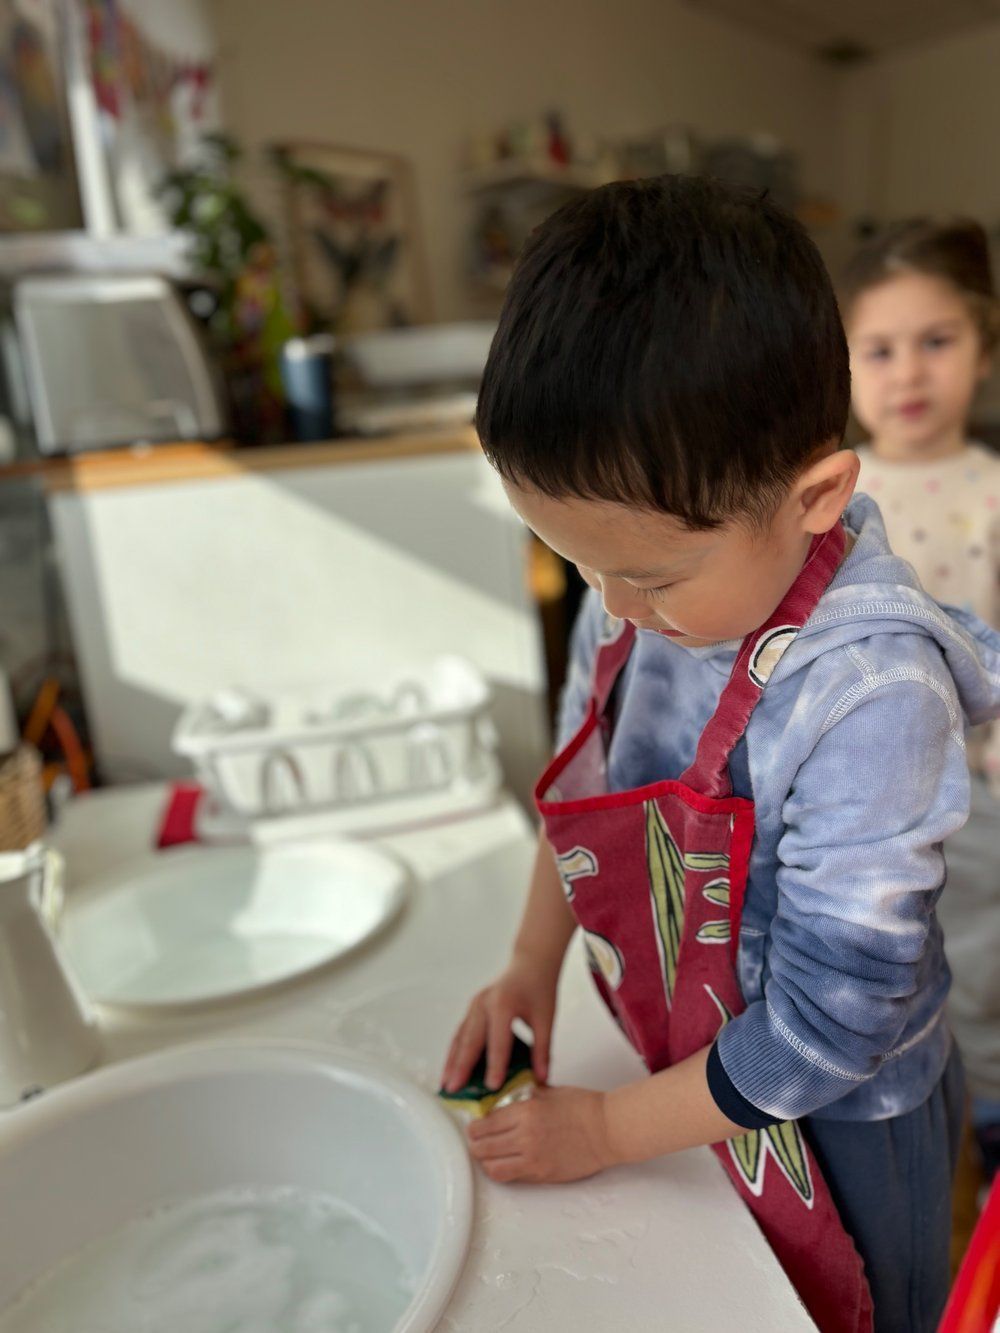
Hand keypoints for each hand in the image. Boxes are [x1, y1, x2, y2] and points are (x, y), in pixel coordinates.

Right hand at [441, 951, 557, 1092]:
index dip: (495, 1065)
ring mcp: (475, 1004)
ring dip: (452, 1061)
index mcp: (504, 1004)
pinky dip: (454, 1052)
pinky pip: (461, 1033)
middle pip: (470, 1040)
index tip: (491, 1087)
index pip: (498, 1041)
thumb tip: (542, 1079)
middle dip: (461, 1067)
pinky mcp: (472, 1008)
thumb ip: (543, 1050)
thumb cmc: (539, 989)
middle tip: (454, 1090)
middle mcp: (484, 1003)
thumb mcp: (546, 1019)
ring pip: (460, 1037)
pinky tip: (451, 1069)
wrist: (531, 963)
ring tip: (446, 1084)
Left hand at [467, 1085, 612, 1183]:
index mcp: (525, 1110)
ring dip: (485, 1162)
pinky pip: (511, 1177)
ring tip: (487, 1156)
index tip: (475, 1127)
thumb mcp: (549, 1091)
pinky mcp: (542, 1174)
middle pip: (482, 1147)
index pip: (485, 1123)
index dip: (475, 1127)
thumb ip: (525, 1095)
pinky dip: (502, 1172)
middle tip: (476, 1142)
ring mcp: (533, 1158)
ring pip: (492, 1167)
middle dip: (475, 1145)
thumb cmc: (584, 1107)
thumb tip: (506, 1099)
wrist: (608, 1129)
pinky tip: (505, 1165)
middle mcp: (525, 1135)